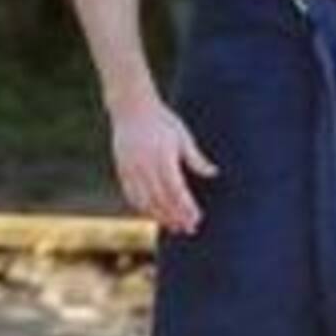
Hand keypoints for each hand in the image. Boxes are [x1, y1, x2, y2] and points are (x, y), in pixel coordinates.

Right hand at [110, 100, 217, 232]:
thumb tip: (213, 173)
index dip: (186, 207)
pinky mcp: (122, 170)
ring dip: (160, 216)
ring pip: (145, 201)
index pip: (177, 190)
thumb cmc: (162, 120)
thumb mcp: (182, 136)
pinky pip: (132, 195)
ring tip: (173, 226)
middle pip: (162, 200)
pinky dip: (143, 208)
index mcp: (163, 157)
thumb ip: (195, 158)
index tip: (196, 218)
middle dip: (176, 217)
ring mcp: (132, 169)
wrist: (132, 107)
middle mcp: (146, 166)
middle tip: (189, 228)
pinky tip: (153, 214)